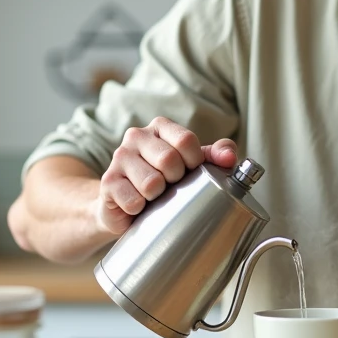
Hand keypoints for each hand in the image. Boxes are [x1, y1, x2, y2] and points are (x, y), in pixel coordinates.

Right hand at [96, 116, 236, 234]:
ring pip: (151, 182)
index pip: (186, 140)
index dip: (194, 163)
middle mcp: (136, 136)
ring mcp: (119, 158)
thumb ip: (215, 156)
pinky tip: (138, 207)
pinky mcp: (108, 182)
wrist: (127, 207)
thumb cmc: (166, 182)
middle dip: (176, 181)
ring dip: (158, 197)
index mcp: (160, 127)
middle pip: (169, 159)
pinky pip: (133, 200)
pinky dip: (141, 210)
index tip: (190, 173)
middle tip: (170, 187)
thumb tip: (230, 157)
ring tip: (154, 197)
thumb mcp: (193, 166)